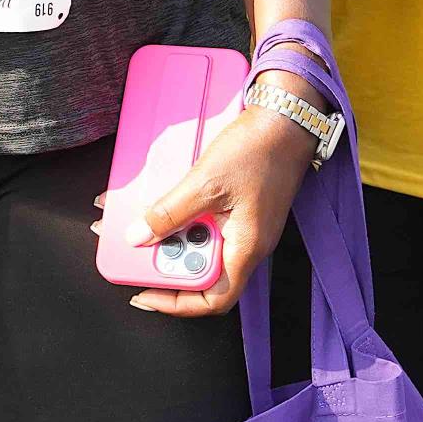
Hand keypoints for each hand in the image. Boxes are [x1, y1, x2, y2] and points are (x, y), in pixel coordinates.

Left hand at [99, 72, 322, 316]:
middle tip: (136, 252)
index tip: (143, 294)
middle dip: (166, 266)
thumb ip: (170, 212)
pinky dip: (182, 220)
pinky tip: (166, 204)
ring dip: (171, 239)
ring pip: (201, 248)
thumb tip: (138, 238)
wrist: (286, 117)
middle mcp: (246, 245)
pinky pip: (206, 227)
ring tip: (144, 223)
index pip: (212, 299)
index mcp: (245, 249)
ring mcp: (244, 227)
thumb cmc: (259, 150)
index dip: (175, 303)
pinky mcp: (239, 209)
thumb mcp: (205, 182)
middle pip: (201, 275)